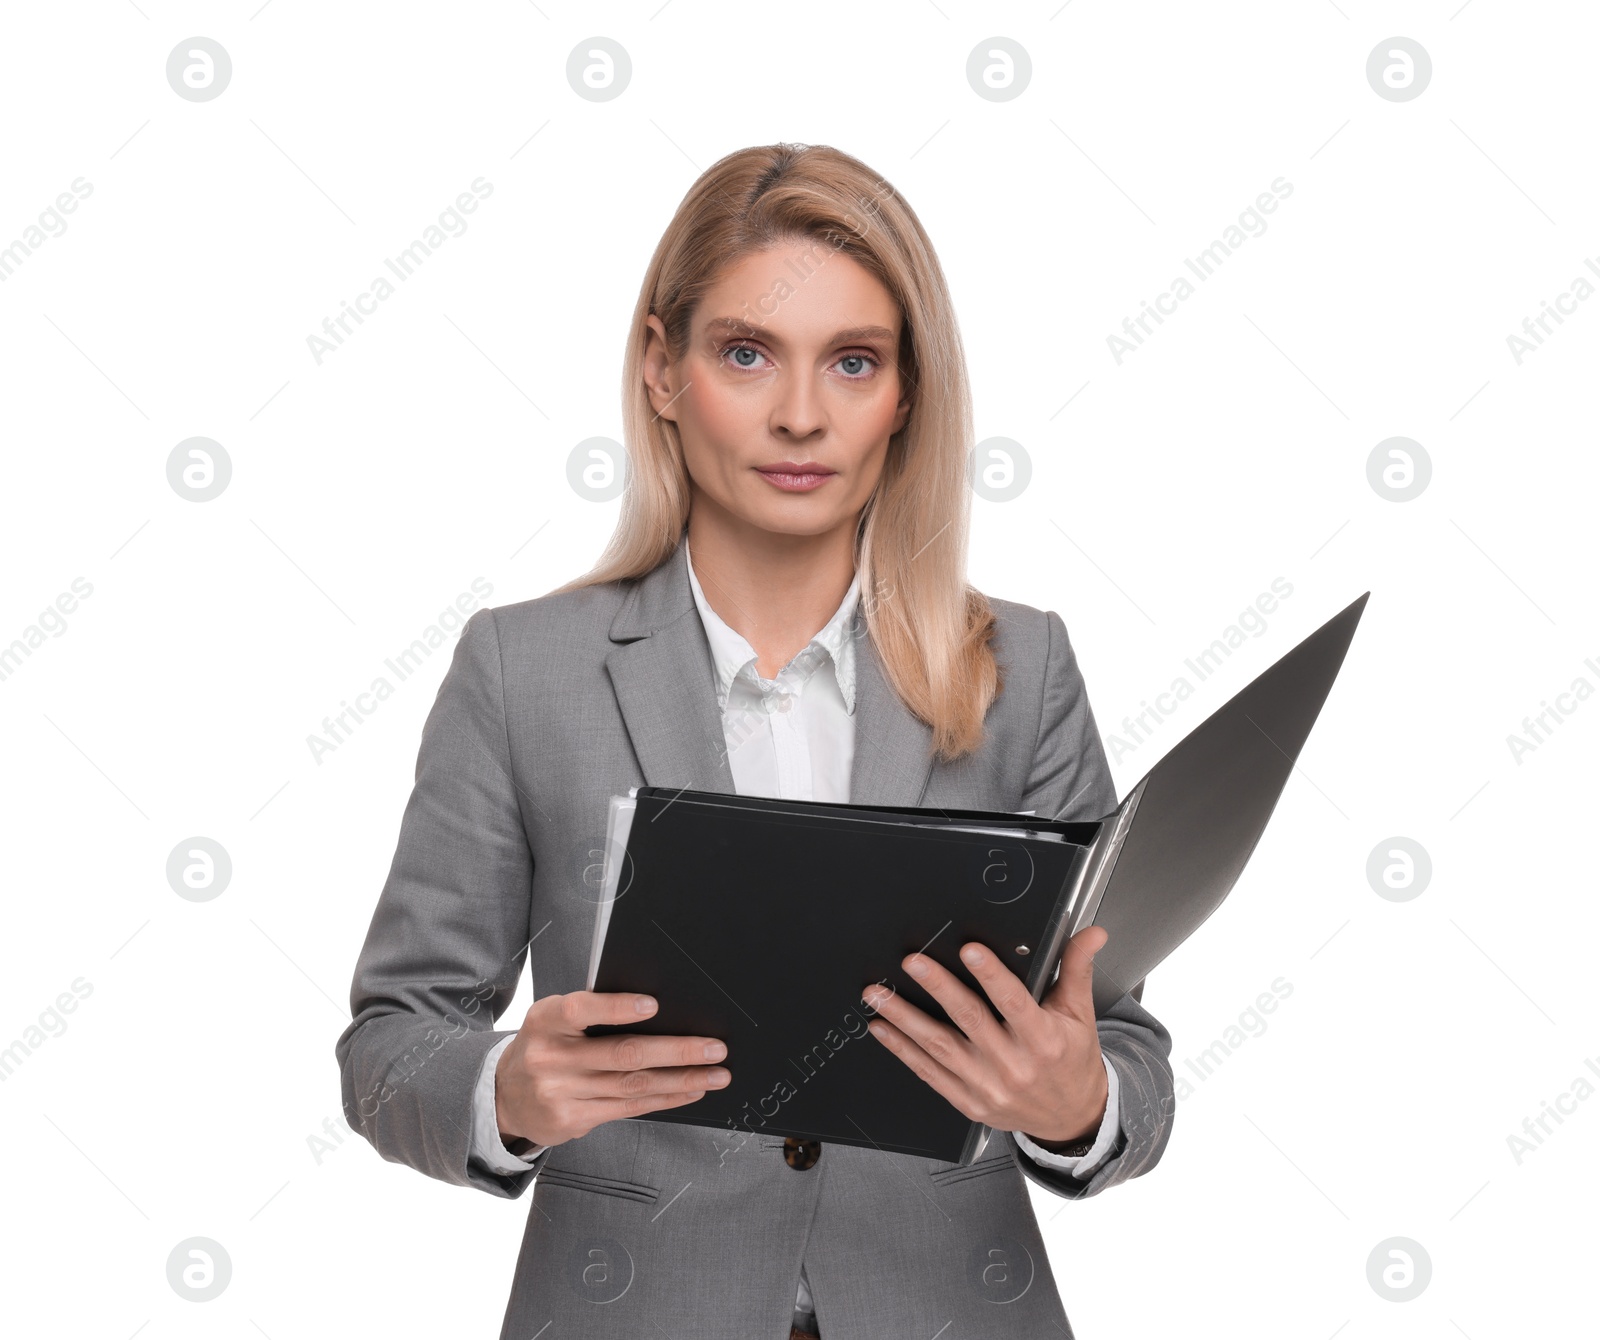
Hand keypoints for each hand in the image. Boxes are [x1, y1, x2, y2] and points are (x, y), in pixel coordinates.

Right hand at [494, 991, 730, 1147]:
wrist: (505, 1095)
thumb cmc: (546, 1044)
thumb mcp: (554, 1021)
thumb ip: (592, 1014)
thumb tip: (661, 1010)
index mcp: (545, 1020)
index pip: (579, 1010)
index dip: (616, 1008)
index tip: (654, 1005)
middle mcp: (549, 1057)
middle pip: (622, 1054)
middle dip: (676, 1050)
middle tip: (715, 1047)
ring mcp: (559, 1093)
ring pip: (632, 1085)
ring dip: (681, 1079)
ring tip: (716, 1073)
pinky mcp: (571, 1121)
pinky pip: (628, 1108)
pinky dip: (665, 1099)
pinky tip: (690, 1090)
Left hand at [862, 926, 1109, 1146]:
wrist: (1071, 1119)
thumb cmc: (1072, 1060)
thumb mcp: (1080, 1014)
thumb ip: (1078, 969)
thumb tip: (1092, 932)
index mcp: (1044, 1040)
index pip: (1014, 1002)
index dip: (992, 975)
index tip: (969, 949)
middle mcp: (1014, 1065)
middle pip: (970, 1020)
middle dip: (938, 987)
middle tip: (912, 962)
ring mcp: (987, 1087)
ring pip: (939, 1046)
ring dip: (904, 1018)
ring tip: (878, 994)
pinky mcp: (968, 1102)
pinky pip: (929, 1073)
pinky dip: (902, 1050)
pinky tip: (883, 1029)